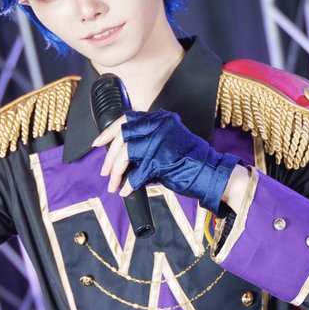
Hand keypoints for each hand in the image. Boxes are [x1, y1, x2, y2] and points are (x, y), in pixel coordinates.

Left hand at [93, 108, 240, 213]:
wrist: (211, 172)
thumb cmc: (189, 162)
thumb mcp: (166, 143)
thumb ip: (146, 142)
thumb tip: (120, 154)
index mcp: (160, 118)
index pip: (127, 119)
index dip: (109, 132)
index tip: (97, 143)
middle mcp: (159, 125)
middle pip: (123, 137)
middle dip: (110, 157)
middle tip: (105, 172)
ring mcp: (160, 141)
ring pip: (126, 154)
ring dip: (117, 173)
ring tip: (114, 185)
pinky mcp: (161, 159)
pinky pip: (137, 173)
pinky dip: (130, 184)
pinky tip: (126, 191)